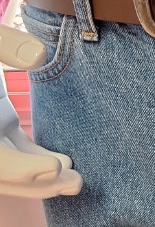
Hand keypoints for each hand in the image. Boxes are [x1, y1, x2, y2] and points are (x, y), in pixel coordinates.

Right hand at [0, 26, 81, 197]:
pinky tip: (63, 162)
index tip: (54, 166)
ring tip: (76, 181)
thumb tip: (38, 56)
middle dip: (38, 182)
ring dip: (41, 178)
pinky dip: (37, 159)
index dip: (21, 168)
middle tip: (76, 182)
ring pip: (10, 167)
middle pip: (2, 174)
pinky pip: (16, 150)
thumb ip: (6, 43)